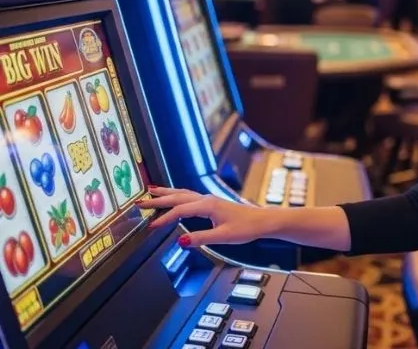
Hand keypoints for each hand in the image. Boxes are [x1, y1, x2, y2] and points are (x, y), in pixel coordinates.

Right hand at [137, 186, 272, 246]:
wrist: (262, 221)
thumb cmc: (246, 228)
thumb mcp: (223, 237)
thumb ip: (201, 238)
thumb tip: (181, 242)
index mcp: (208, 206)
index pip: (180, 211)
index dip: (164, 219)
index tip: (150, 227)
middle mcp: (206, 199)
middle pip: (177, 197)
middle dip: (158, 199)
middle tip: (139, 202)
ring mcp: (208, 199)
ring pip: (182, 193)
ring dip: (166, 193)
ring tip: (150, 192)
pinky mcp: (211, 203)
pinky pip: (188, 196)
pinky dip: (176, 195)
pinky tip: (173, 197)